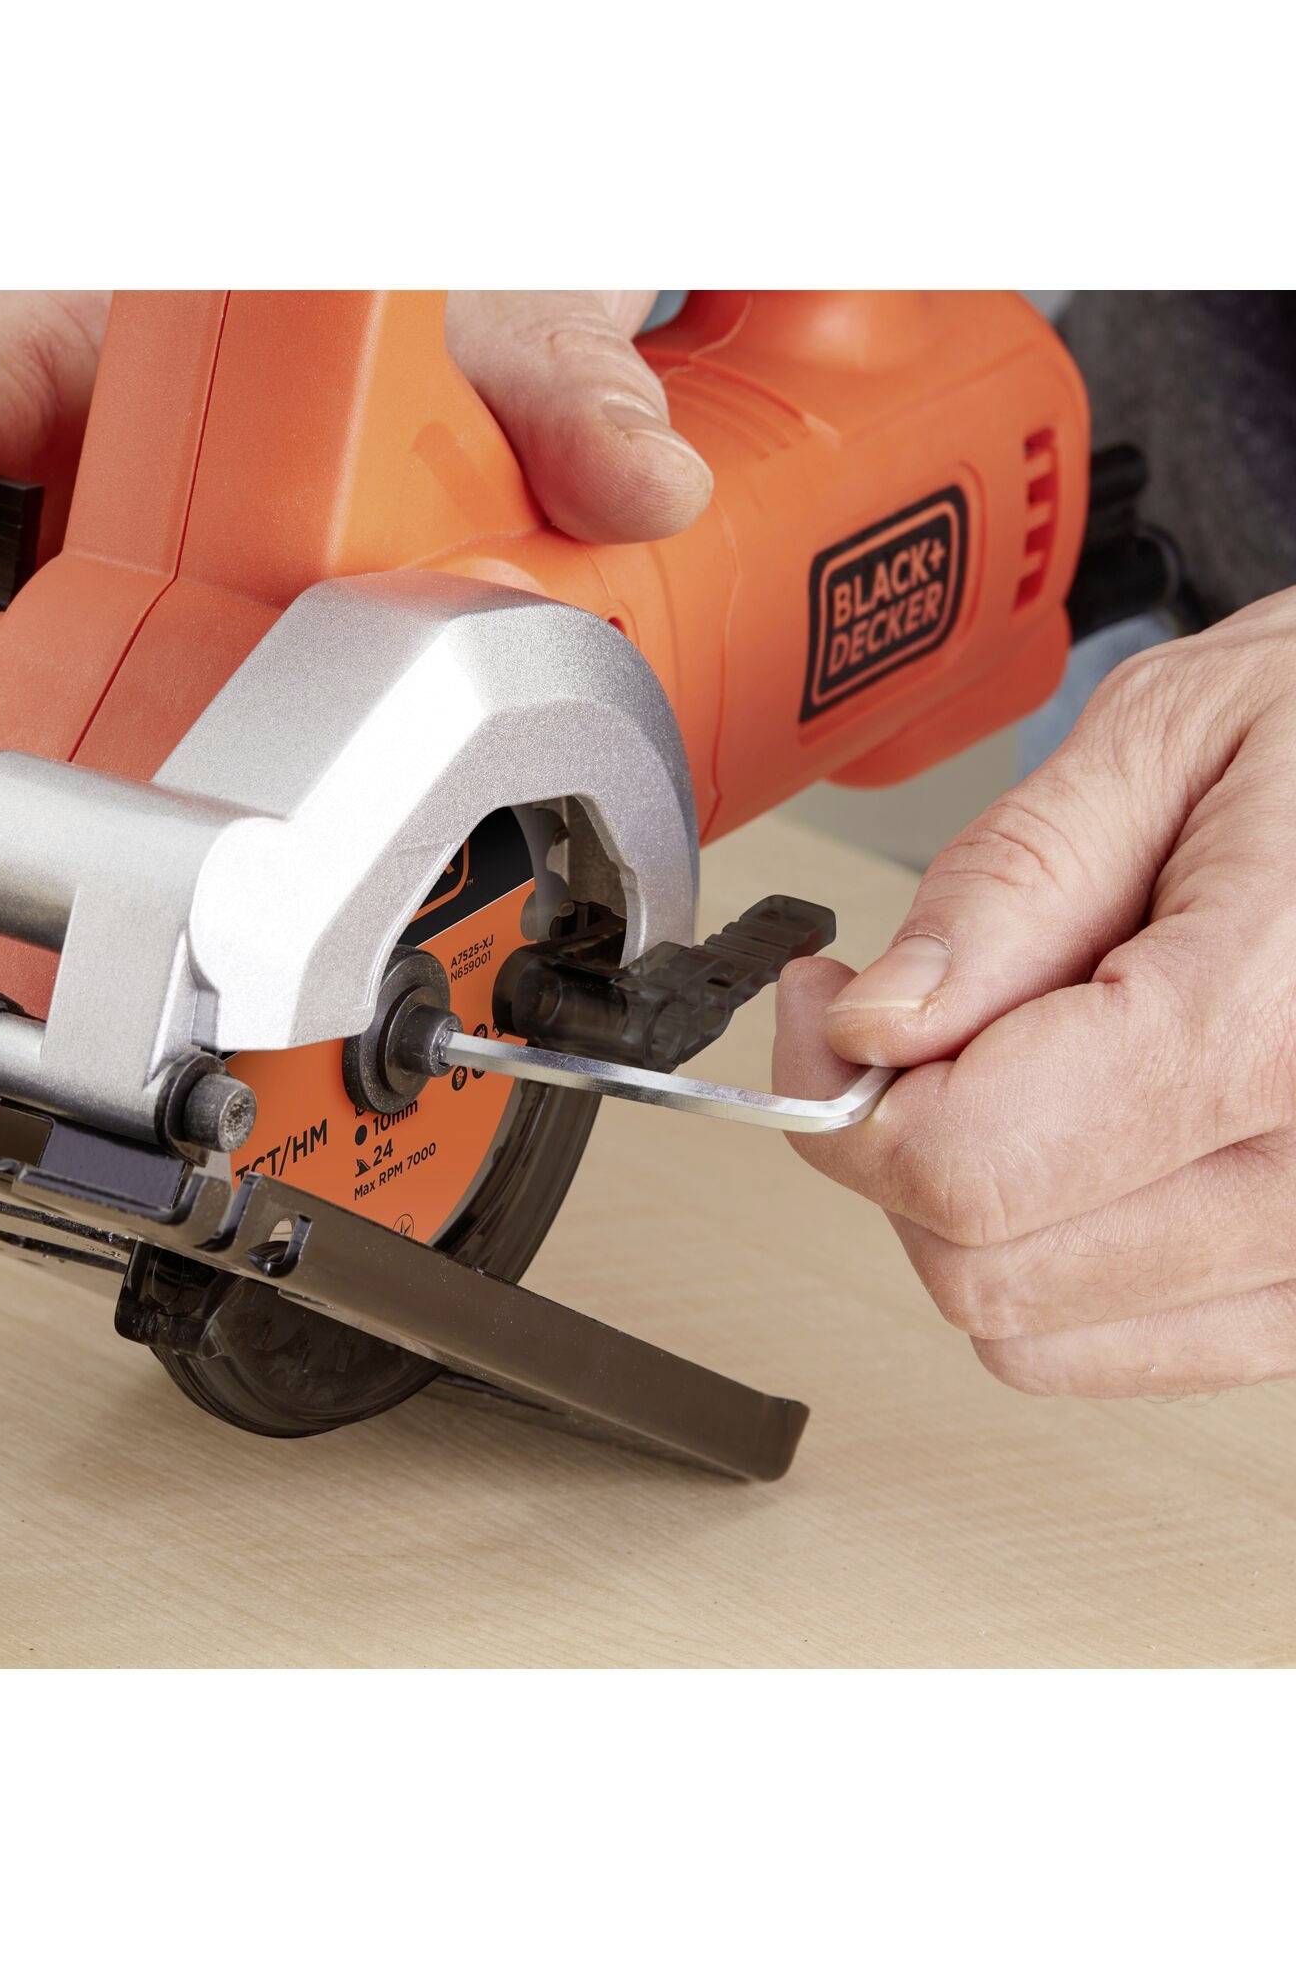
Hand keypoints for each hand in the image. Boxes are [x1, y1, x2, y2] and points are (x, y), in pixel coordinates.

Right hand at [0, 290, 712, 1110]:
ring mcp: (80, 608)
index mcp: (73, 371)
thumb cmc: (422, 315)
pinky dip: (41, 895)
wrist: (468, 366)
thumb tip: (634, 476)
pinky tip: (55, 981)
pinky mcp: (142, 699)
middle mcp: (47, 504)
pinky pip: (56, 794)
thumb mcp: (482, 313)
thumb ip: (555, 371)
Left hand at [773, 590, 1295, 1396]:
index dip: (851, 1094)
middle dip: (902, 1143)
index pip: (971, 1165)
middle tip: (920, 1019)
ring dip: (977, 1202)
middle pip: (984, 1268)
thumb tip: (873, 1024)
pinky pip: (1114, 1348)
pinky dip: (1053, 1252)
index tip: (835, 1009)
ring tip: (1029, 1059)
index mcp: (1277, 1027)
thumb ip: (1006, 890)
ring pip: (1034, 1330)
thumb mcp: (1169, 737)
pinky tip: (1083, 1130)